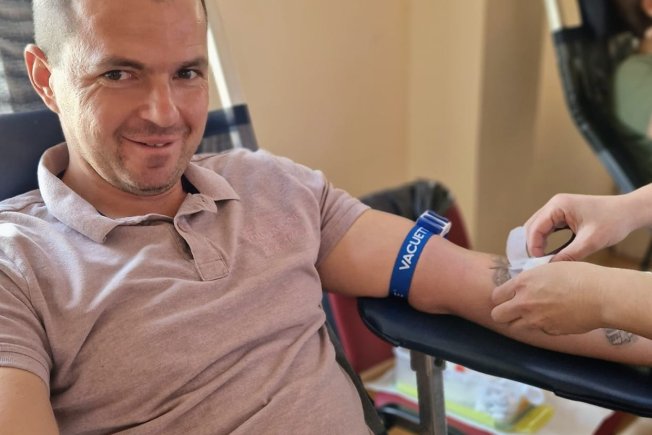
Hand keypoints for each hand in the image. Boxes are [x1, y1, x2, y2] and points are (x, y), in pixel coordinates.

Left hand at [490, 262, 606, 334]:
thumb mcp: (548, 269)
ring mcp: (536, 320)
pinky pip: (537, 331)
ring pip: (514, 327)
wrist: (602, 296)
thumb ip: (530, 280)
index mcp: (522, 283)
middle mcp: (524, 303)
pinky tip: (553, 318)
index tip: (506, 298)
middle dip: (502, 313)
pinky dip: (541, 327)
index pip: (496, 296)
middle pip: (497, 316)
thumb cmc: (580, 277)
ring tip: (532, 315)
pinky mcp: (549, 331)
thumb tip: (521, 286)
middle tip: (512, 310)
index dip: (500, 298)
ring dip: (519, 322)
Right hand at [525, 193, 630, 260]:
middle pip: (532, 226)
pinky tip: (548, 253)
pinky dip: (545, 241)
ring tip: (540, 260)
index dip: (533, 246)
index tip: (538, 262)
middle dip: (532, 245)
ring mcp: (558, 209)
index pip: (535, 227)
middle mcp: (555, 204)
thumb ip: (568, 255)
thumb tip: (549, 268)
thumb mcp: (590, 242)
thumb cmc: (613, 221)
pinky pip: (548, 229)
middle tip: (535, 263)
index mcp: (558, 205)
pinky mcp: (563, 215)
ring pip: (538, 228)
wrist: (629, 212)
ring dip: (538, 243)